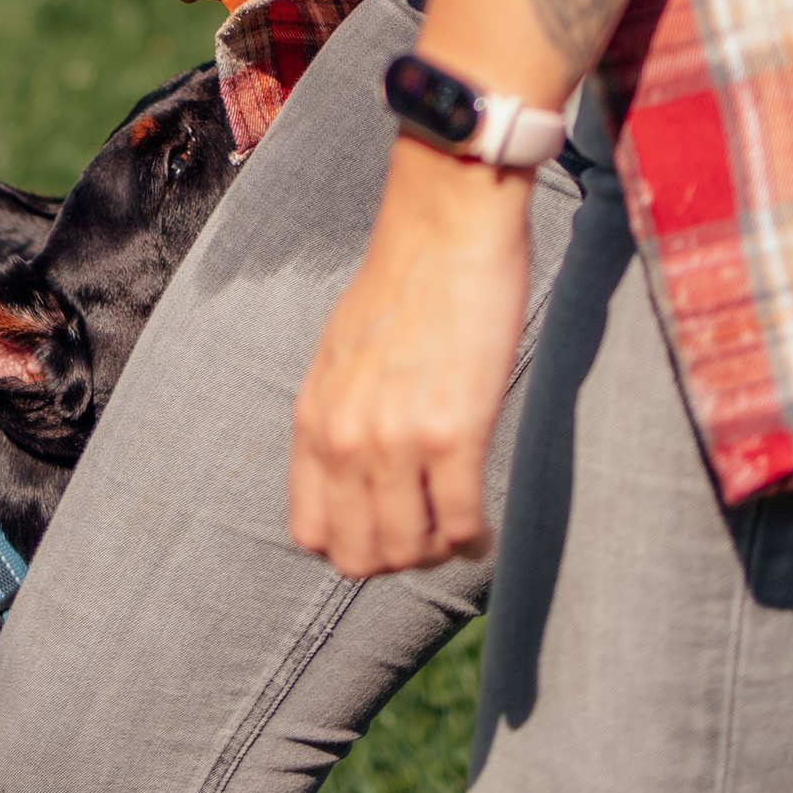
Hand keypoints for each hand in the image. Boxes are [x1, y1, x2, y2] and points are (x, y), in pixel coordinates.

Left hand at [289, 140, 533, 576]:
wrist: (446, 232)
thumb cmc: (403, 284)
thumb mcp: (340, 357)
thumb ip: (339, 416)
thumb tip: (354, 471)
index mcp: (314, 419)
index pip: (310, 530)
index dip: (350, 547)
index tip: (383, 534)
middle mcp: (345, 438)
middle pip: (359, 555)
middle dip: (397, 560)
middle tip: (428, 540)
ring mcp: (397, 439)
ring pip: (409, 549)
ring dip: (437, 552)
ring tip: (457, 532)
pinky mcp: (453, 432)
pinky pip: (458, 520)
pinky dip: (472, 537)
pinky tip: (482, 528)